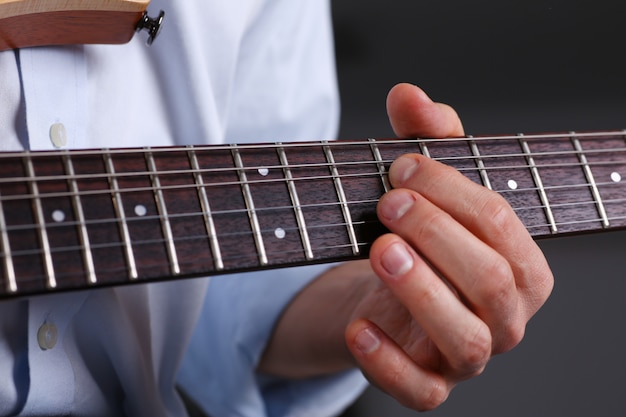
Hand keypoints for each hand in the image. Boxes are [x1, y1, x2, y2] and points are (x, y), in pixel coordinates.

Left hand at [344, 83, 553, 409]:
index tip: (403, 165)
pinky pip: (420, 391)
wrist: (383, 297)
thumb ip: (425, 139)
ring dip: (422, 291)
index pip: (503, 225)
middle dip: (438, 234)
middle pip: (491, 281)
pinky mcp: (429, 385)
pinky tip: (357, 327)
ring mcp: (469, 356)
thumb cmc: (416, 239)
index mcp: (519, 264)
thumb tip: (408, 94)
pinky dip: (387, 363)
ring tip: (381, 249)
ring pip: (467, 339)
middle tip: (390, 202)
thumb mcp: (424, 186)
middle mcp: (506, 315)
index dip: (454, 192)